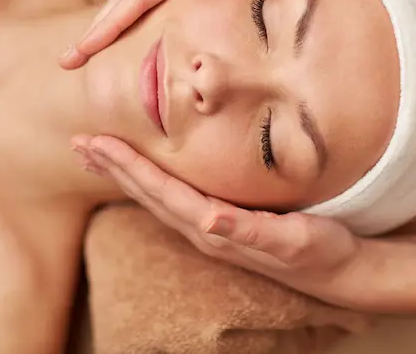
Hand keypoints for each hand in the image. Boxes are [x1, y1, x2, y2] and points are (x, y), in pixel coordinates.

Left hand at [72, 135, 376, 306]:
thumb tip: (212, 219)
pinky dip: (148, 181)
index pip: (161, 192)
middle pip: (148, 194)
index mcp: (214, 227)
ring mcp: (208, 229)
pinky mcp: (218, 225)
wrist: (336, 272)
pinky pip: (172, 199)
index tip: (98, 144)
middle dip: (113, 167)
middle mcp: (203, 229)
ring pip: (154, 198)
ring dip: (123, 174)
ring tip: (96, 154)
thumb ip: (250, 231)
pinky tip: (140, 172)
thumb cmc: (318, 249)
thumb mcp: (291, 239)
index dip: (129, 167)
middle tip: (79, 143)